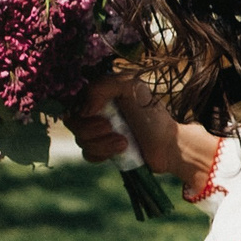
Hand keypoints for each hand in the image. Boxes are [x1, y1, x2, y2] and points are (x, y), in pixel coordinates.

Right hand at [66, 72, 223, 198]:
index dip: (79, 108)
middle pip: (72, 122)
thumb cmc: (152, 114)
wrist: (167, 145)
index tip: (96, 111)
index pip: (74, 99)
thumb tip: (82, 110)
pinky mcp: (104, 151)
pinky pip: (88, 154)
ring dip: (101, 143)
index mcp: (101, 93)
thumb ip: (103, 86)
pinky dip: (102, 153)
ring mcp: (99, 132)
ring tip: (124, 142)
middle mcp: (97, 111)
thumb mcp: (131, 87)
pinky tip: (120, 150)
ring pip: (80, 139)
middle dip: (90, 128)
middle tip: (110, 127)